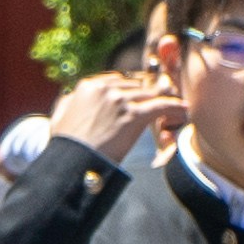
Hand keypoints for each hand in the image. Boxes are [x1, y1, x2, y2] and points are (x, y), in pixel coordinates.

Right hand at [48, 70, 170, 166]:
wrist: (71, 163)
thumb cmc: (66, 146)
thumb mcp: (60, 117)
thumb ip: (68, 102)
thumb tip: (71, 97)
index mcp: (89, 86)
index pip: (119, 80)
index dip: (133, 89)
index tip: (141, 97)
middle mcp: (105, 89)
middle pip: (137, 86)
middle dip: (149, 96)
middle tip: (161, 104)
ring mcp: (119, 100)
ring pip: (150, 94)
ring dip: (164, 102)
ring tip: (177, 109)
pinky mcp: (132, 115)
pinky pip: (161, 105)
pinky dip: (175, 108)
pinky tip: (184, 110)